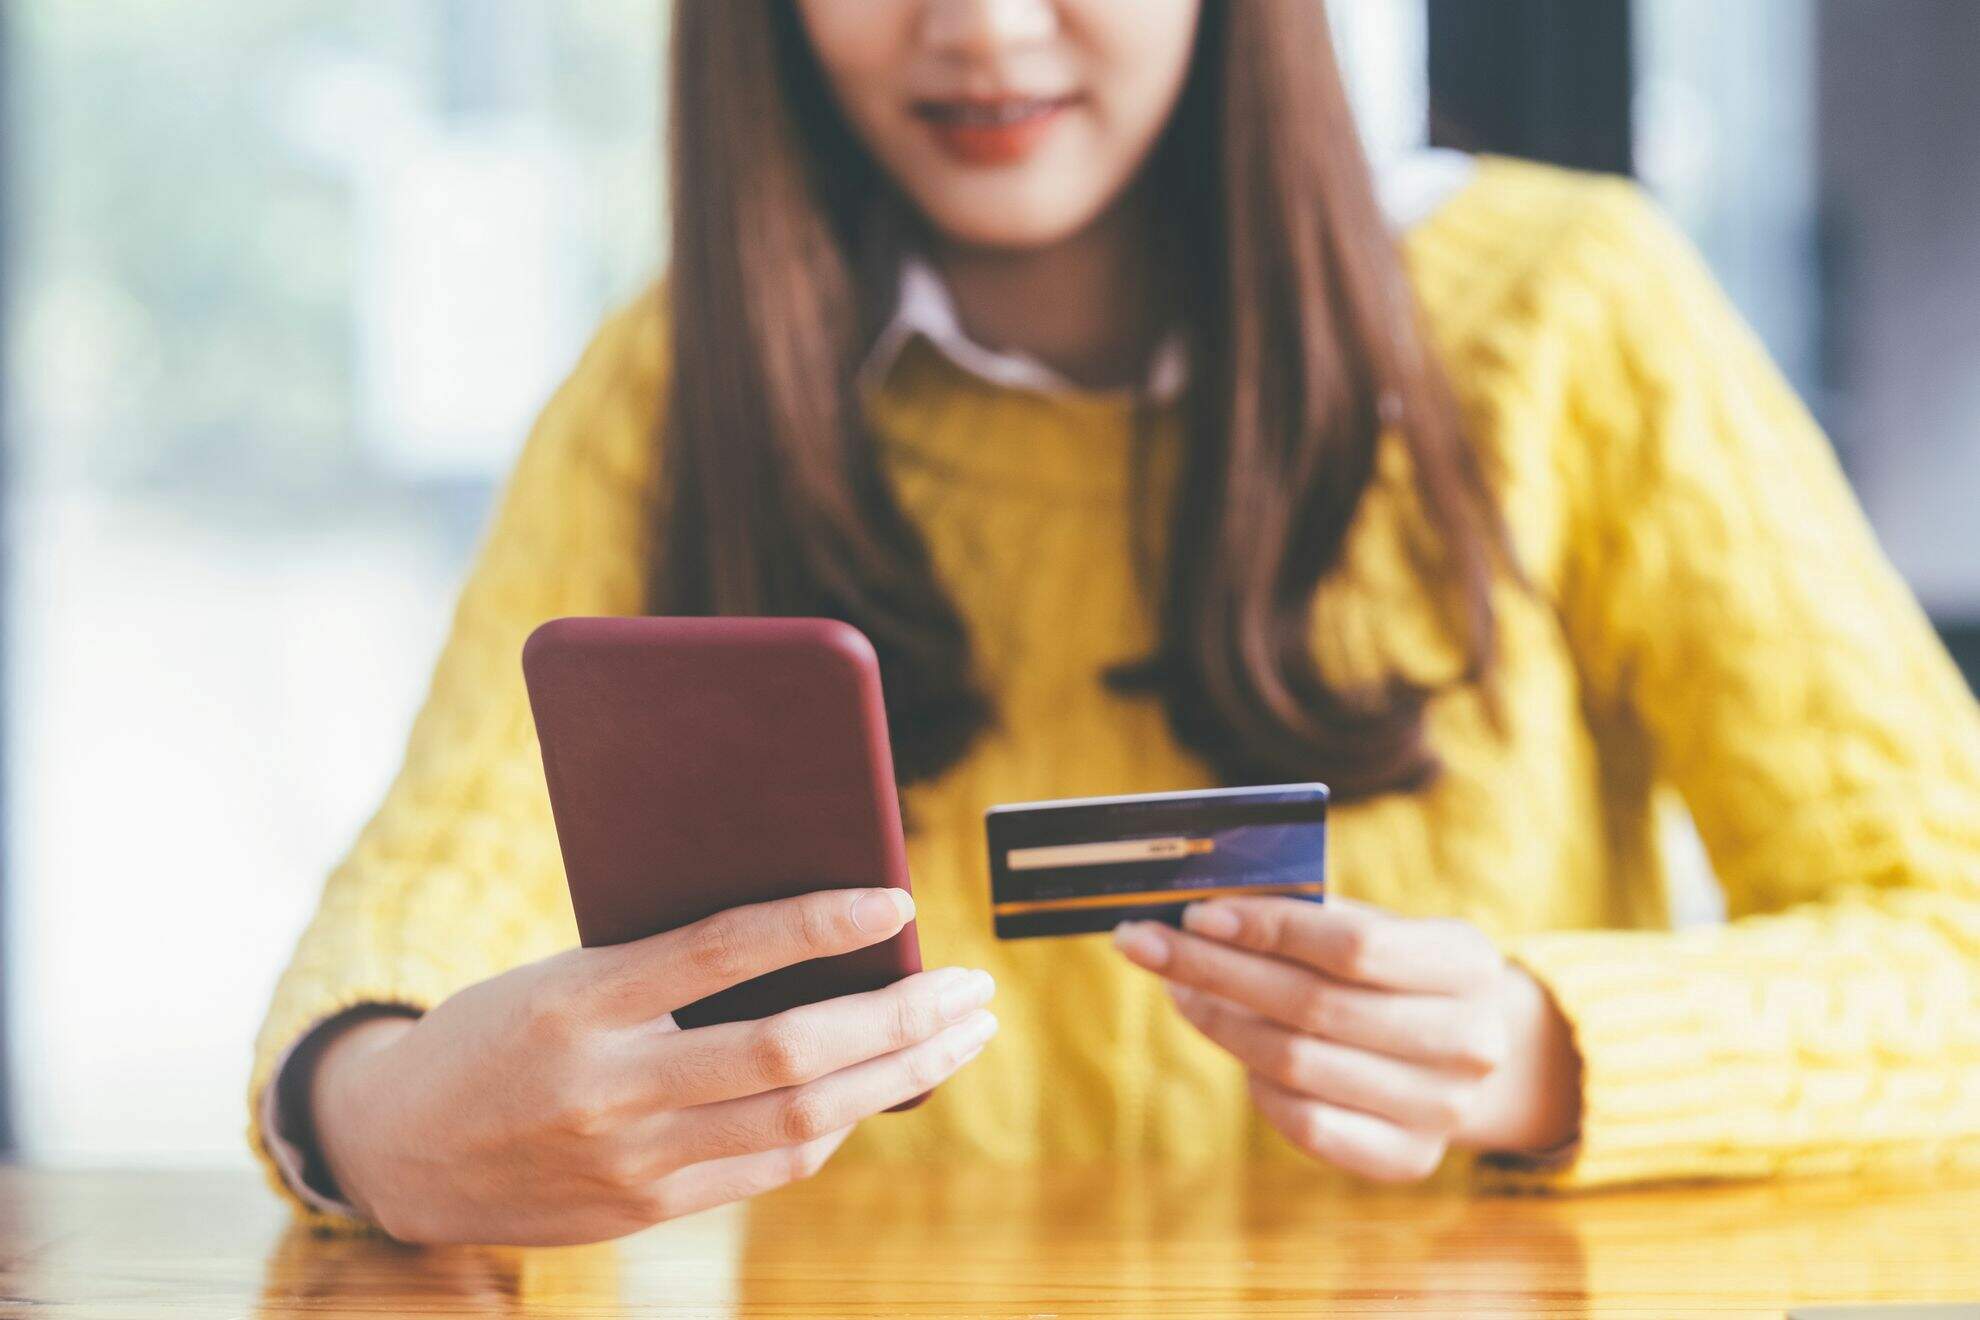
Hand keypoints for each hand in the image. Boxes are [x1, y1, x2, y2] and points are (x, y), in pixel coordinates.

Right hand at [308, 887, 996, 1244]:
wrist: (398, 1150)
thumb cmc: (495, 1030)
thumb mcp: (562, 972)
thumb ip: (669, 964)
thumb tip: (811, 934)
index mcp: (578, 1001)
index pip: (722, 952)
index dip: (819, 924)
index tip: (898, 901)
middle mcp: (607, 1089)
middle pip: (788, 1055)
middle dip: (899, 1021)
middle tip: (973, 987)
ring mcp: (629, 1163)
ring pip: (800, 1125)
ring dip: (897, 1077)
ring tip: (959, 1035)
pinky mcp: (644, 1211)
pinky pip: (770, 1168)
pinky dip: (838, 1123)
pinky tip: (881, 1085)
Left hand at [1112, 896, 1578, 1181]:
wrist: (1463, 1051)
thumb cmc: (1394, 973)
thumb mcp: (1374, 927)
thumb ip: (1304, 917)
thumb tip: (1202, 914)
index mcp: (1467, 962)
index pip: (1353, 945)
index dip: (1268, 928)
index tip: (1197, 914)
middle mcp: (1469, 1041)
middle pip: (1313, 1006)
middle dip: (1215, 970)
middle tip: (1147, 944)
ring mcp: (1443, 1109)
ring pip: (1296, 1064)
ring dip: (1219, 1021)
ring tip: (1178, 988)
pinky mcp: (1408, 1159)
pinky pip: (1304, 1123)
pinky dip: (1257, 1082)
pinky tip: (1236, 1046)